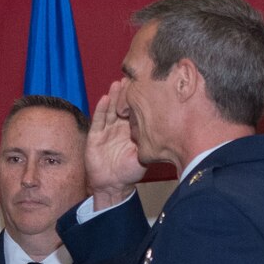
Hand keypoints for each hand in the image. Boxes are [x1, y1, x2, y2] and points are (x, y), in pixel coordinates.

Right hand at [86, 81, 145, 208]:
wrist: (113, 186)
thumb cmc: (130, 171)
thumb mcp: (146, 154)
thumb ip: (152, 142)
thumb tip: (169, 130)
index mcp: (132, 129)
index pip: (136, 109)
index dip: (140, 98)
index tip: (147, 85)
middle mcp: (118, 126)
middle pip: (123, 105)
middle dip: (127, 92)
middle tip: (133, 78)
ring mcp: (106, 130)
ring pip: (110, 110)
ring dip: (114, 96)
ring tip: (119, 83)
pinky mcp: (94, 136)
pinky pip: (98, 121)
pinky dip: (101, 110)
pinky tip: (105, 99)